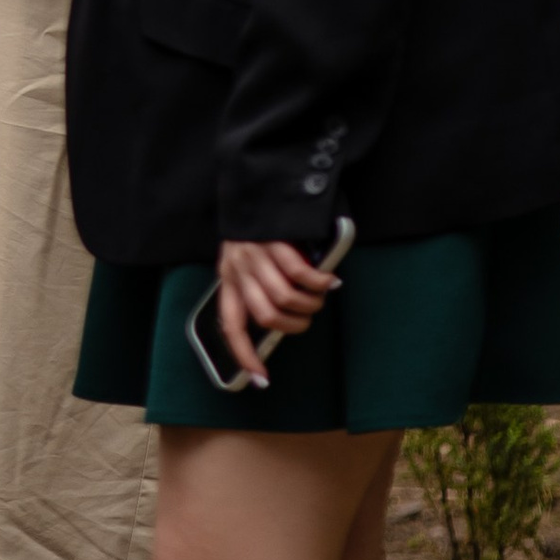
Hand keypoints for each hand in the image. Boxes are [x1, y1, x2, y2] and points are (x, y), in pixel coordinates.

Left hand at [214, 236, 343, 388]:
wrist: (262, 179)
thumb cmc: (263, 225)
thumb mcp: (251, 257)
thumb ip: (261, 284)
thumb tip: (285, 317)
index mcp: (229, 278)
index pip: (231, 326)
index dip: (245, 355)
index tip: (261, 379)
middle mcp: (238, 268)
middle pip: (268, 317)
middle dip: (296, 325)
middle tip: (309, 316)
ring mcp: (256, 254)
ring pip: (286, 299)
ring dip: (311, 304)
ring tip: (321, 296)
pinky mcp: (275, 240)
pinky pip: (301, 273)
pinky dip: (320, 282)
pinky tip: (331, 279)